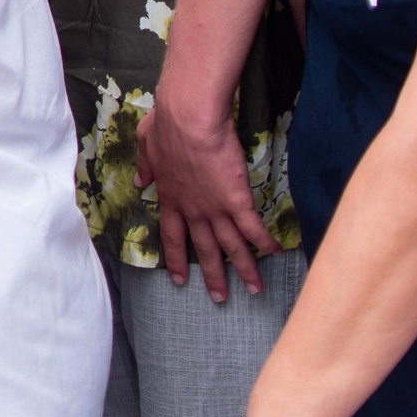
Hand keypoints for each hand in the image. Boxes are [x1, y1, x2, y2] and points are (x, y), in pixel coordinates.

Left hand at [136, 97, 277, 300]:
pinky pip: (253, 228)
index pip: (172, 236)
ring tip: (255, 290)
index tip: (180, 279)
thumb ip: (145, 165)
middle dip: (213, 276)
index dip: (177, 259)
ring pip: (231, 246)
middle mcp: (193, 210)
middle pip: (204, 250)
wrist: (188, 118)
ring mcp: (215, 208)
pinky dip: (264, 242)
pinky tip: (275, 254)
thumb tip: (140, 179)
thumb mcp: (146, 145)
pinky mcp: (237, 200)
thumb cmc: (166, 125)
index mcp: (170, 198)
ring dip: (244, 269)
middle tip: (220, 298)